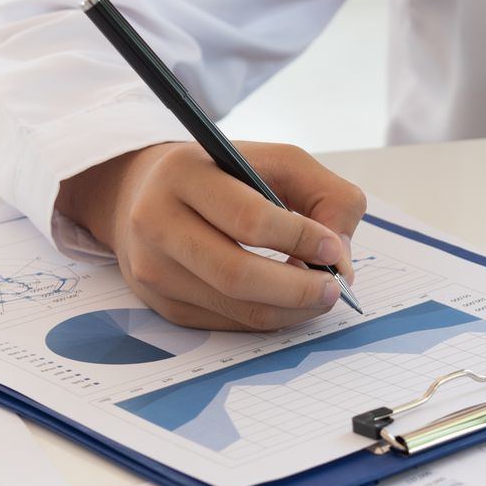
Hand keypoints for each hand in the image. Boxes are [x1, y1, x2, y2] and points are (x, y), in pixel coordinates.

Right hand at [59, 141, 365, 330]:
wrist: (144, 194)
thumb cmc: (225, 176)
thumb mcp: (279, 162)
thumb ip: (326, 196)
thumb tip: (341, 261)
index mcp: (184, 174)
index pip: (249, 219)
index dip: (300, 239)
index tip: (334, 249)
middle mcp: (156, 221)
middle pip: (236, 274)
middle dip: (298, 288)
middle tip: (333, 288)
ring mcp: (153, 267)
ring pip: (235, 307)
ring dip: (290, 309)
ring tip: (317, 295)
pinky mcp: (161, 303)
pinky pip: (228, 323)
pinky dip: (268, 317)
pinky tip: (285, 300)